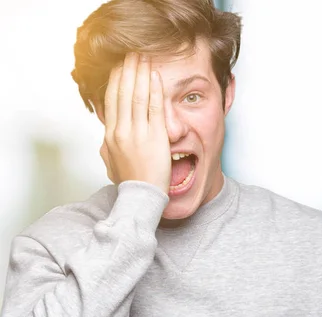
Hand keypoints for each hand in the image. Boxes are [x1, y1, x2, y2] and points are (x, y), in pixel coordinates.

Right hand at [100, 52, 171, 193]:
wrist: (141, 197)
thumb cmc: (130, 182)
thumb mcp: (111, 163)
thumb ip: (108, 148)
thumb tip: (105, 140)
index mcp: (110, 136)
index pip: (111, 101)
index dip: (115, 81)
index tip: (119, 66)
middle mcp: (121, 131)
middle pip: (122, 93)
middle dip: (127, 70)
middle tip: (131, 53)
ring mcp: (137, 133)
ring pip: (137, 96)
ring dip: (140, 74)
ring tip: (144, 57)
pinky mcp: (154, 137)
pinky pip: (154, 107)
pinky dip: (154, 89)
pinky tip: (155, 75)